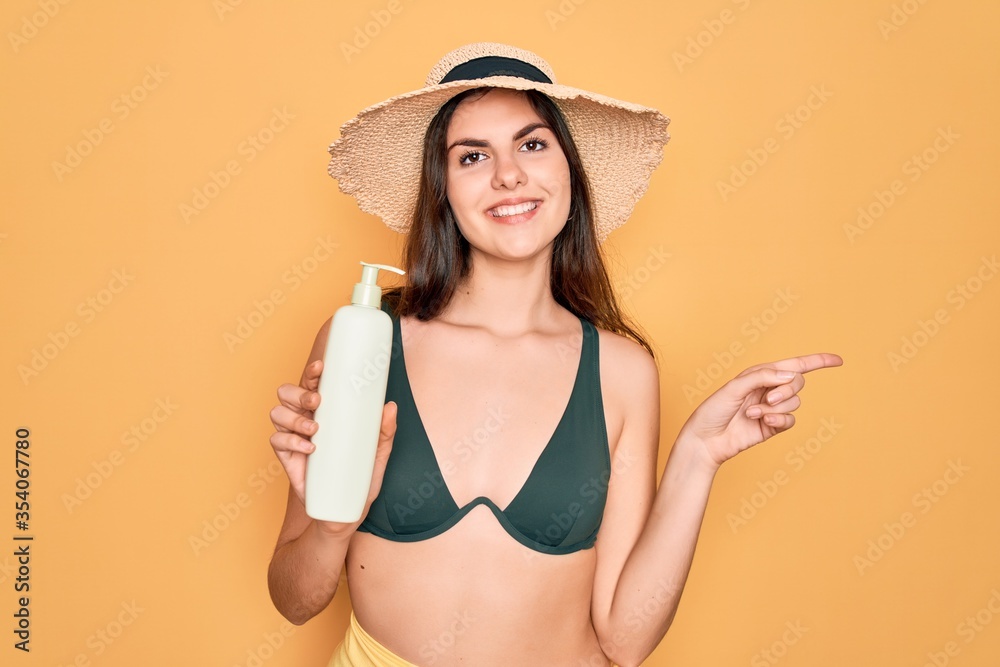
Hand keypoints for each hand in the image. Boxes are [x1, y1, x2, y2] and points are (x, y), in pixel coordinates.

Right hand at [268, 359, 397, 522]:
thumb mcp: (377, 454)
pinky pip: (277, 441)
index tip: (322, 367)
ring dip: (294, 417)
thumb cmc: (359, 478)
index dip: (312, 372)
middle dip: (299, 393)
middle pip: (287, 393)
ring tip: (315, 430)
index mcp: (325, 411)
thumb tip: (390, 406)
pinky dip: (291, 441)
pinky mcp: (286, 457)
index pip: (313, 383)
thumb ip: (384, 432)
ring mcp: (293, 437)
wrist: (344, 511)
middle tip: (317, 402)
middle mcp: (305, 419)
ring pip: (277, 413)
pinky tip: (309, 449)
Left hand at [680, 353, 842, 468]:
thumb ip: (762, 377)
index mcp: (760, 375)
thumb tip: (790, 375)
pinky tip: (764, 422)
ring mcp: (772, 409)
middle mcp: (768, 390)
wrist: (705, 440)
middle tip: (768, 399)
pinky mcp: (772, 427)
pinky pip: (790, 420)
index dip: (817, 361)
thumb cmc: (713, 410)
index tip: (838, 361)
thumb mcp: (734, 387)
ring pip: (794, 403)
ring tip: (752, 413)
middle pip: (797, 383)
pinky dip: (779, 420)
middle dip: (787, 390)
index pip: (794, 365)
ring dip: (775, 408)